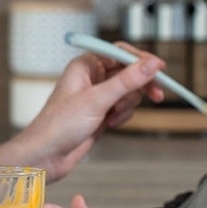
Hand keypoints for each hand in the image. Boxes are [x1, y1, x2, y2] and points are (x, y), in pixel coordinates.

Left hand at [0, 49, 163, 181]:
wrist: (47, 154)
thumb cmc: (58, 125)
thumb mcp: (97, 100)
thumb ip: (126, 81)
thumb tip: (150, 65)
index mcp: (85, 65)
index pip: (119, 52)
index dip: (140, 59)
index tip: (160, 68)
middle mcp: (91, 78)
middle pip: (128, 72)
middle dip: (138, 86)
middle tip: (156, 95)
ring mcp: (96, 96)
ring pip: (128, 92)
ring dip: (126, 105)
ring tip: (112, 116)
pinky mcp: (101, 112)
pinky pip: (123, 108)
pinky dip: (122, 116)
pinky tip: (109, 124)